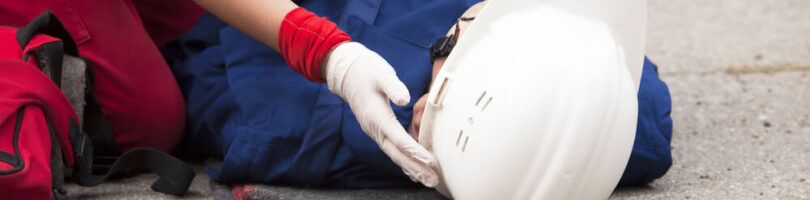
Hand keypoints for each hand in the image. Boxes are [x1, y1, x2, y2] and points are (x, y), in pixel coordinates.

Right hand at [324, 42, 438, 186]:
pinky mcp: (378, 130)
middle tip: (433, 180)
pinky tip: (413, 172)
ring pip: (394, 154)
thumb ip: (393, 86)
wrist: (347, 72)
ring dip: (411, 169)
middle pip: (396, 153)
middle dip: (415, 167)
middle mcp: (374, 128)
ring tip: (428, 180)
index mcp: (376, 115)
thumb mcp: (381, 73)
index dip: (413, 150)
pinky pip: (391, 150)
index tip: (429, 160)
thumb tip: (405, 99)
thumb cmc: (367, 70)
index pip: (397, 137)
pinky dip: (403, 162)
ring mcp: (375, 131)